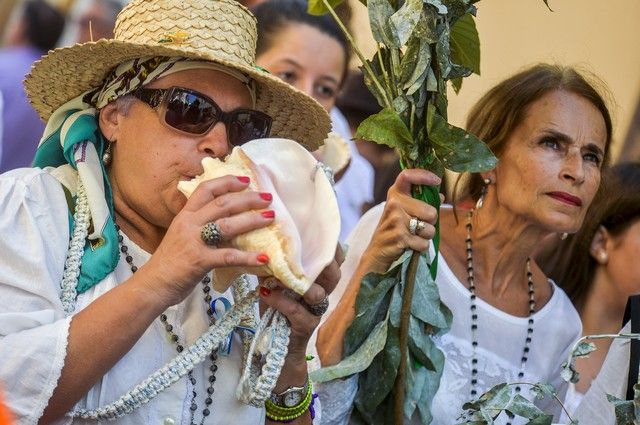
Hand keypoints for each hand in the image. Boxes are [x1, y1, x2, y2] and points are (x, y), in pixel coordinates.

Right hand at [142, 175, 273, 306]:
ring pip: (227, 225)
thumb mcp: (182, 235)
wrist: (152, 284)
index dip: (227, 182)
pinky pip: (228, 256)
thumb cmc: (170, 261)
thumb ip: (200, 225)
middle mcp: (189, 224)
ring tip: (270, 218)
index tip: (245, 180)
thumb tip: (227, 219)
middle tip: (267, 198)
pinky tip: (263, 257)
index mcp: (185, 216)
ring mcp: (194, 242)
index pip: (205, 190)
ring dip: (251, 220)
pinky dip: (248, 257)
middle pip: (222, 204)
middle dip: (247, 199)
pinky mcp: (199, 261)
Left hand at [258, 244, 343, 358]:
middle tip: (304, 250)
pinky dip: (280, 300)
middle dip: (323, 261)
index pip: (334, 260)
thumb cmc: (276, 308)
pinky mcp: (306, 326)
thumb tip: (261, 239)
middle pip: (334, 274)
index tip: (319, 232)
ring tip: (280, 275)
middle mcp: (322, 294)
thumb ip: (272, 263)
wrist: (275, 346)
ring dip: (300, 282)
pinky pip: (297, 311)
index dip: (332, 247)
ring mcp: (315, 310)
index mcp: (318, 280)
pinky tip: (265, 293)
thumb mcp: (273, 282)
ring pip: (319, 293)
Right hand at [364, 169, 440, 272]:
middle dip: (431, 222)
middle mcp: (394, 204)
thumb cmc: (395, 229)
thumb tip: (440, 196)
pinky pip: (424, 243)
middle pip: (431, 212)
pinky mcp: (399, 237)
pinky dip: (420, 247)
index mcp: (395, 195)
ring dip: (426, 236)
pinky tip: (410, 245)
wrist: (378, 251)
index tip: (437, 181)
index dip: (424, 175)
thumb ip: (421, 202)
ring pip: (429, 229)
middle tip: (419, 225)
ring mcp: (396, 220)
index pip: (407, 176)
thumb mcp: (403, 211)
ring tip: (413, 236)